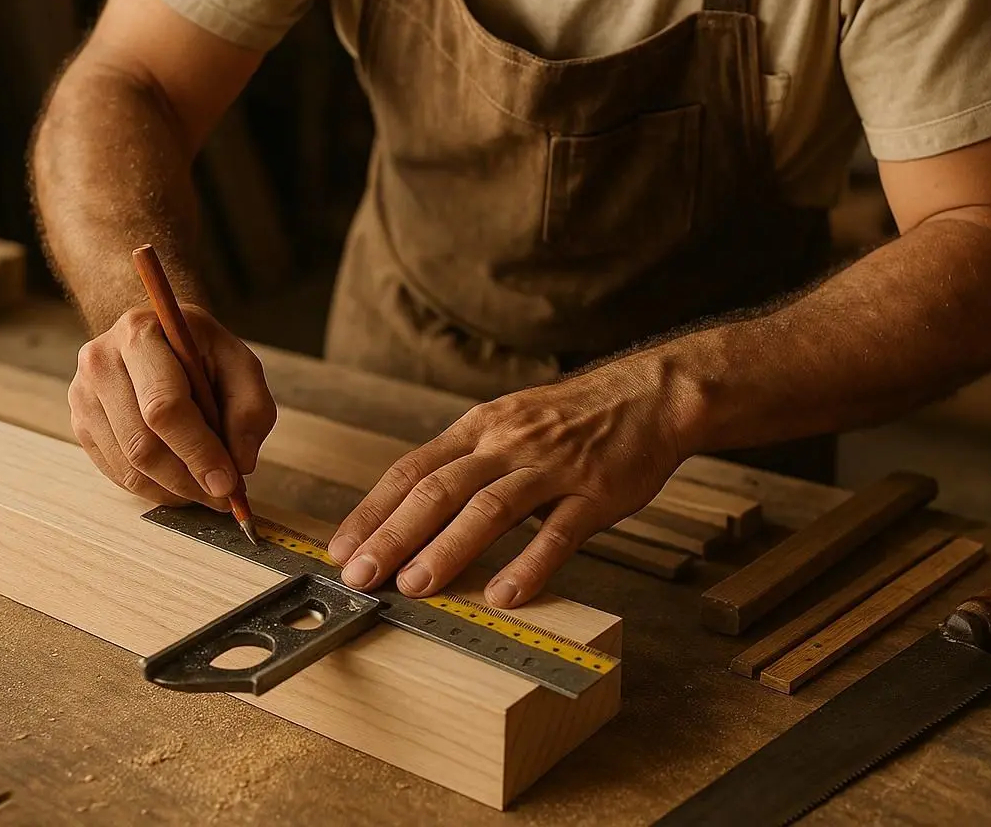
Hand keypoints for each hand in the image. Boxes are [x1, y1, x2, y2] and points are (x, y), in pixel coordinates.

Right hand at [69, 304, 276, 508]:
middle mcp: (100, 363)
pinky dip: (153, 488)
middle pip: (142, 444)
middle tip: (222, 496)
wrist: (155, 335)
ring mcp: (83, 395)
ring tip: (205, 490)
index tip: (226, 482)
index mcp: (140, 335)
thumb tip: (240, 463)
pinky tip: (179, 483)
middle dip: (187, 480)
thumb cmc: (200, 350)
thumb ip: (250, 409)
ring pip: (128, 467)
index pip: (164, 407)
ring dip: (173, 490)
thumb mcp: (240, 364)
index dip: (198, 451)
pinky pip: (116, 473)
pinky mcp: (80, 423)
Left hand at [326, 360, 689, 607]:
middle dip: (394, 534)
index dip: (373, 511)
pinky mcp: (595, 493)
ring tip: (415, 586)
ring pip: (490, 508)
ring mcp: (552, 467)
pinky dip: (529, 565)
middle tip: (361, 575)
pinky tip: (505, 594)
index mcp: (479, 429)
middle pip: (439, 489)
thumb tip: (410, 513)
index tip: (341, 548)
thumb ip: (466, 464)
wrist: (649, 396)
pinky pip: (558, 532)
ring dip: (448, 549)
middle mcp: (508, 444)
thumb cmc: (572, 419)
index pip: (411, 469)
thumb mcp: (508, 424)